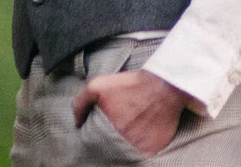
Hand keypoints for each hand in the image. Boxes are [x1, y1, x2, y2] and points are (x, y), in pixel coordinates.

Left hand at [73, 68, 189, 154]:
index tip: (104, 125)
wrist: (164, 87)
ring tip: (132, 127)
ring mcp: (137, 149)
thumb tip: (76, 122)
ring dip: (125, 143)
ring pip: (124, 152)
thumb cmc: (131, 85)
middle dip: (111, 138)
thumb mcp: (98, 85)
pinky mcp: (151, 152)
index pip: (94, 141)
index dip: (97, 134)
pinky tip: (142, 133)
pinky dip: (140, 147)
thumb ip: (81, 103)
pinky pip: (141, 155)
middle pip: (109, 147)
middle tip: (120, 124)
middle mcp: (120, 143)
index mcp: (105, 129)